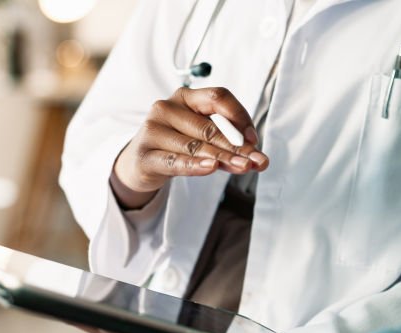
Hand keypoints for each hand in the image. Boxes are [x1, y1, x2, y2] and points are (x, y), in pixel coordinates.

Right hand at [111, 86, 268, 208]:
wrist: (142, 162)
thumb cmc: (178, 144)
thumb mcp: (202, 136)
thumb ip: (227, 142)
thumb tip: (258, 156)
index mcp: (185, 96)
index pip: (217, 97)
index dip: (239, 116)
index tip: (253, 139)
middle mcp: (166, 108)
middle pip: (209, 127)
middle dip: (236, 146)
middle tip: (257, 161)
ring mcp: (153, 130)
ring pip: (195, 146)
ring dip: (223, 158)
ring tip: (243, 166)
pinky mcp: (145, 155)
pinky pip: (175, 161)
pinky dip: (195, 165)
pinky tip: (211, 167)